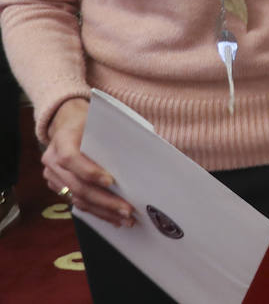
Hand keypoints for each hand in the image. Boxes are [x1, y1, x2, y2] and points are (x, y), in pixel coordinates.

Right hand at [42, 98, 134, 227]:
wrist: (65, 124)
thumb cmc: (88, 121)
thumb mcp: (98, 120)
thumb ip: (113, 134)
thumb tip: (145, 148)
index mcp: (62, 140)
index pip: (71, 159)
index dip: (90, 172)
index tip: (111, 182)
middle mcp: (52, 161)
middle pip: (77, 186)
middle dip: (104, 201)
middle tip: (126, 210)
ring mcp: (53, 176)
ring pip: (77, 199)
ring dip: (103, 211)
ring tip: (124, 219)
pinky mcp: (57, 187)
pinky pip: (76, 202)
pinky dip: (96, 211)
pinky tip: (112, 218)